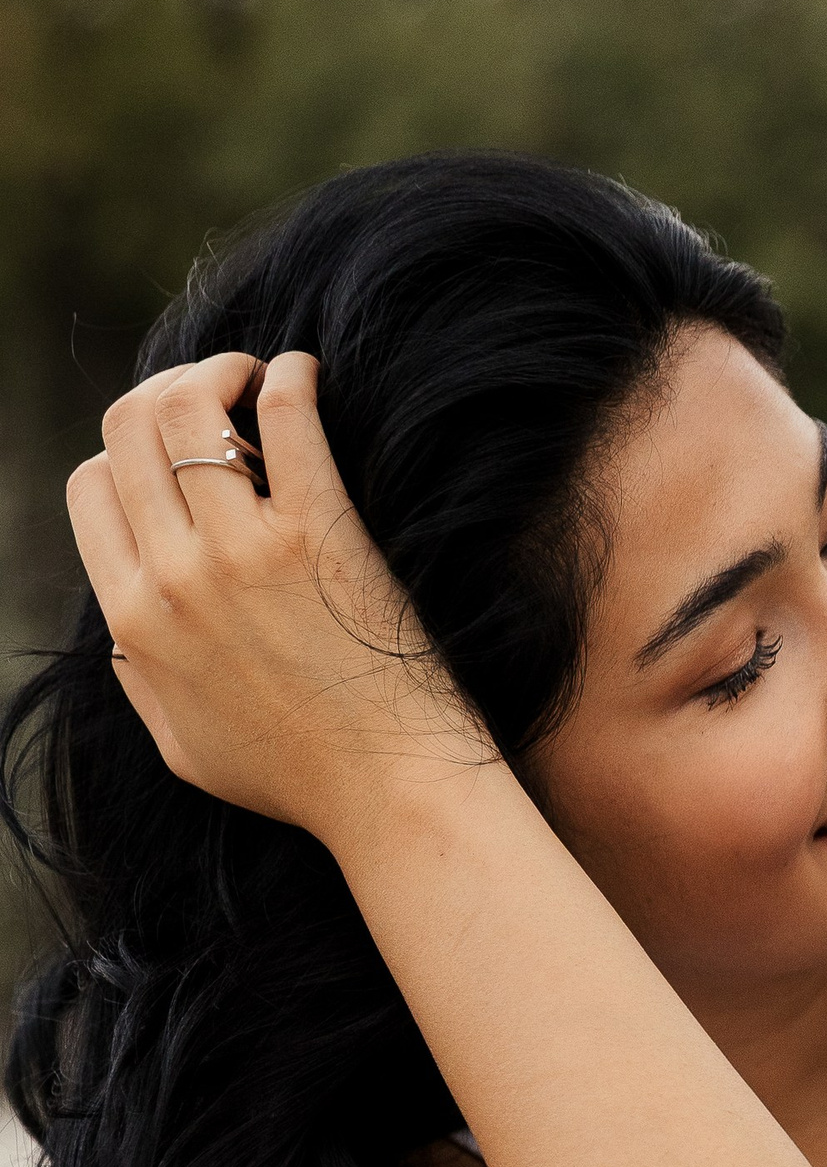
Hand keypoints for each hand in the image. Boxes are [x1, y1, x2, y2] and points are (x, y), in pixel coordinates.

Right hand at [66, 349, 487, 843]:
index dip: (128, 454)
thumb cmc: (302, 778)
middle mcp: (177, 577)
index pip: (92, 486)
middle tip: (220, 392)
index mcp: (136, 619)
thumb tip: (124, 634)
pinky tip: (306, 374)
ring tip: (258, 378)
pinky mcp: (323, 536)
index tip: (178, 457)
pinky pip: (290, 420)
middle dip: (166, 390)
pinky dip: (291, 378)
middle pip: (131, 428)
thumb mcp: (186, 746)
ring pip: (190, 408)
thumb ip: (142, 683)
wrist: (394, 795)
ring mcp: (247, 553)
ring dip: (220, 371)